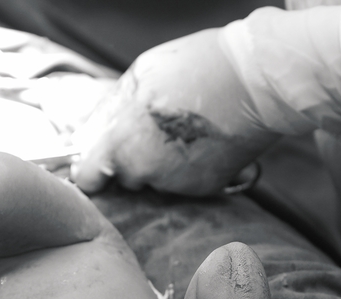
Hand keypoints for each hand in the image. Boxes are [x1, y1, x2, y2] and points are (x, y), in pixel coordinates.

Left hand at [72, 28, 278, 196]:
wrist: (253, 82)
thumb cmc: (195, 68)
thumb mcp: (138, 77)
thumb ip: (111, 113)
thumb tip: (95, 135)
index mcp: (119, 143)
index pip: (87, 177)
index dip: (92, 169)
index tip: (100, 160)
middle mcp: (143, 170)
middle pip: (124, 178)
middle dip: (131, 162)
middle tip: (152, 133)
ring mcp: (173, 183)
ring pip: (155, 180)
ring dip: (161, 164)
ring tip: (181, 132)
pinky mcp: (201, 189)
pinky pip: (183, 183)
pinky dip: (188, 168)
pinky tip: (201, 142)